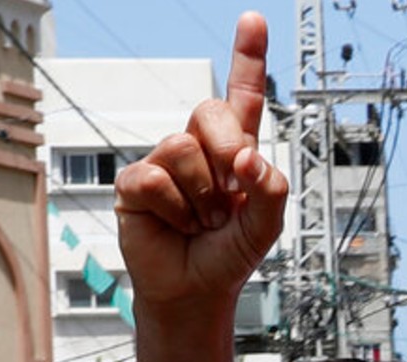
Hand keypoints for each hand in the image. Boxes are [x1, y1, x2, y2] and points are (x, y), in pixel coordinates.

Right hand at [115, 13, 286, 309]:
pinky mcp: (135, 184)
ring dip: (203, 196)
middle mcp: (198, 147)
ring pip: (183, 149)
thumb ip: (271, 188)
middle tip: (230, 196)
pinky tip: (176, 225)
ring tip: (202, 222)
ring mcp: (163, 162)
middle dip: (227, 150)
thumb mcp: (267, 224)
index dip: (247, 58)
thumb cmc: (230, 254)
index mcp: (235, 150)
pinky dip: (175, 210)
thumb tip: (247, 157)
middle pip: (210, 112)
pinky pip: (154, 178)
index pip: (242, 96)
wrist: (196, 291)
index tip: (253, 19)